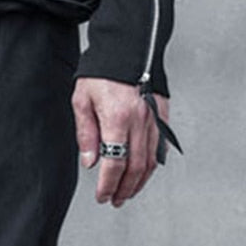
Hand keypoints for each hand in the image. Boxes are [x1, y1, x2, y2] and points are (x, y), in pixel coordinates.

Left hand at [71, 77, 166, 206]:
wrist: (129, 44)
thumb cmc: (103, 70)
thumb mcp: (82, 99)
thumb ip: (86, 133)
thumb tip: (90, 161)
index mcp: (117, 117)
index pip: (114, 163)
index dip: (108, 185)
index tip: (102, 196)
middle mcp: (140, 120)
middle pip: (135, 168)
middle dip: (124, 189)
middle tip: (115, 200)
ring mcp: (155, 118)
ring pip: (151, 161)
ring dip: (139, 182)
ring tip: (128, 193)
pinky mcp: (163, 114)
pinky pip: (160, 147)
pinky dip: (152, 165)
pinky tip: (143, 173)